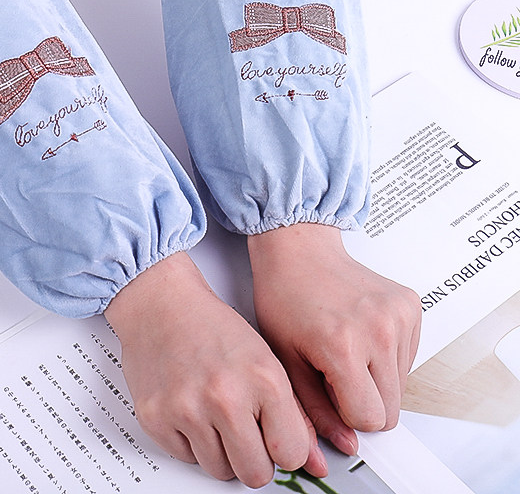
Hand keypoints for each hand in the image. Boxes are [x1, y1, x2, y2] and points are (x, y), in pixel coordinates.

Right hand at [104, 251, 327, 487]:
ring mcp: (187, 409)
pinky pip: (185, 458)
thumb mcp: (265, 361)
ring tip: (214, 413)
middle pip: (255, 474)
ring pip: (219, 471)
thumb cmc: (213, 328)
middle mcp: (225, 396)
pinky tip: (190, 407)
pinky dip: (190, 441)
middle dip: (254, 458)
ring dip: (221, 451)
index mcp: (263, 380)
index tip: (275, 437)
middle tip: (244, 431)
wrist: (162, 304)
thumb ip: (291, 414)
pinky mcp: (155, 417)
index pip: (291, 454)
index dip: (284, 448)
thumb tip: (312, 463)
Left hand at [248, 224, 421, 455]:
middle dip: (362, 400)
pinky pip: (408, 357)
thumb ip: (313, 410)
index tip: (326, 389)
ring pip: (402, 386)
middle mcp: (378, 329)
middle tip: (333, 371)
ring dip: (375, 379)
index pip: (370, 419)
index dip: (345, 413)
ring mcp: (399, 315)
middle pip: (392, 409)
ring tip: (344, 348)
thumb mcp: (284, 358)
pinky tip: (358, 332)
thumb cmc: (283, 295)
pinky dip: (386, 355)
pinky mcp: (410, 305)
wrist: (297, 248)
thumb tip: (345, 445)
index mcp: (342, 344)